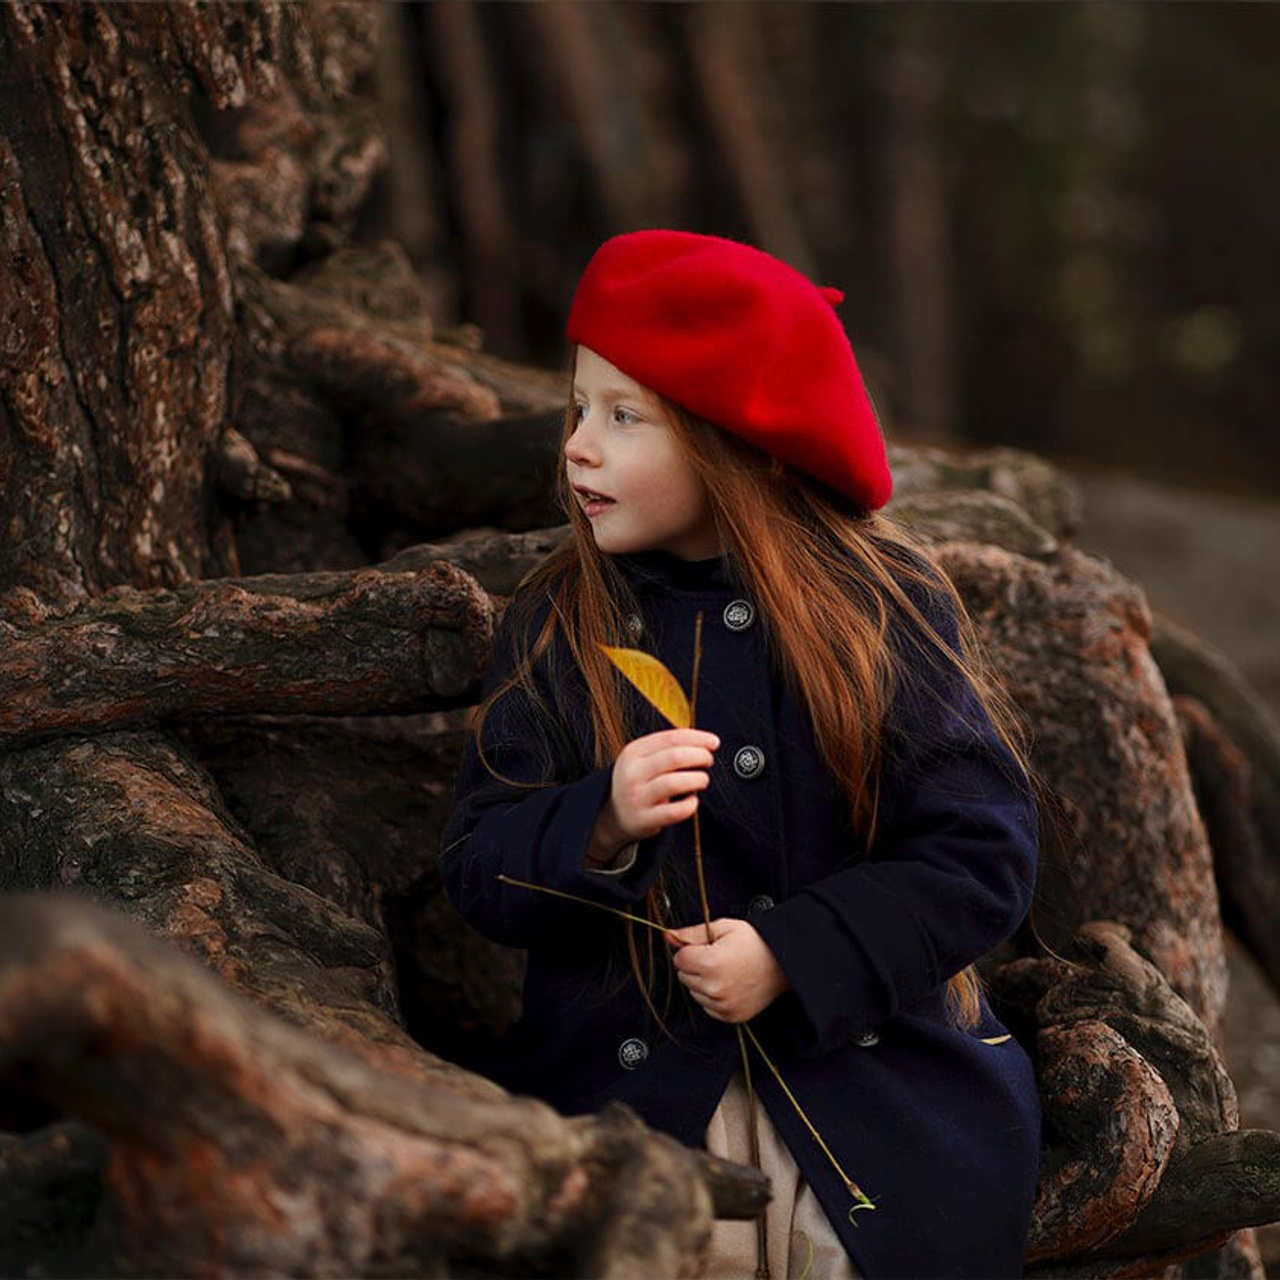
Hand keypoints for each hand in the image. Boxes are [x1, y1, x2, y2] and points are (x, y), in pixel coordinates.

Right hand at [587, 729, 718, 863]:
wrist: (613, 815)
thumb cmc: (638, 782)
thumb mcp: (641, 759)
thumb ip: (667, 748)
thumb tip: (705, 742)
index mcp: (633, 752)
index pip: (671, 738)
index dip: (697, 738)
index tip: (714, 742)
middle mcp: (632, 773)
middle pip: (675, 757)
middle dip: (700, 756)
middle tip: (708, 760)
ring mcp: (637, 797)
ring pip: (676, 783)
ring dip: (698, 779)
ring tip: (702, 780)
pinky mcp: (644, 819)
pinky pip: (675, 811)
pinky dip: (690, 805)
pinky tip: (692, 800)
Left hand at [666, 917, 789, 1022]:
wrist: (783, 962)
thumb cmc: (755, 943)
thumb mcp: (723, 928)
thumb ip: (692, 933)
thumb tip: (669, 936)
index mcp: (710, 963)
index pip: (679, 959)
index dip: (691, 950)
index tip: (706, 947)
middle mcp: (715, 987)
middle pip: (684, 977)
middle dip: (696, 966)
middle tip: (718, 957)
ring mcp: (723, 1005)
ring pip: (694, 993)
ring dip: (704, 983)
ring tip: (726, 970)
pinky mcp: (731, 1016)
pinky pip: (708, 1007)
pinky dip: (714, 997)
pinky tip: (730, 984)